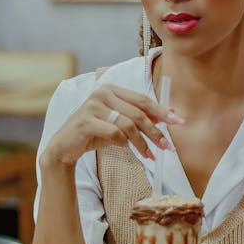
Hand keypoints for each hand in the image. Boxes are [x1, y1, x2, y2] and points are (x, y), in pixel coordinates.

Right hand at [41, 84, 183, 166]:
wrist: (65, 147)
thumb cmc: (95, 133)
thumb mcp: (120, 124)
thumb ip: (141, 117)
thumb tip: (171, 112)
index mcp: (112, 89)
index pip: (142, 99)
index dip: (161, 111)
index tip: (178, 122)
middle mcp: (102, 93)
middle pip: (138, 112)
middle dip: (156, 130)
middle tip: (167, 146)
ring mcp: (92, 105)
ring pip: (128, 124)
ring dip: (143, 142)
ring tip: (150, 155)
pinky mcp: (85, 121)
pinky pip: (114, 133)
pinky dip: (125, 144)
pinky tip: (129, 150)